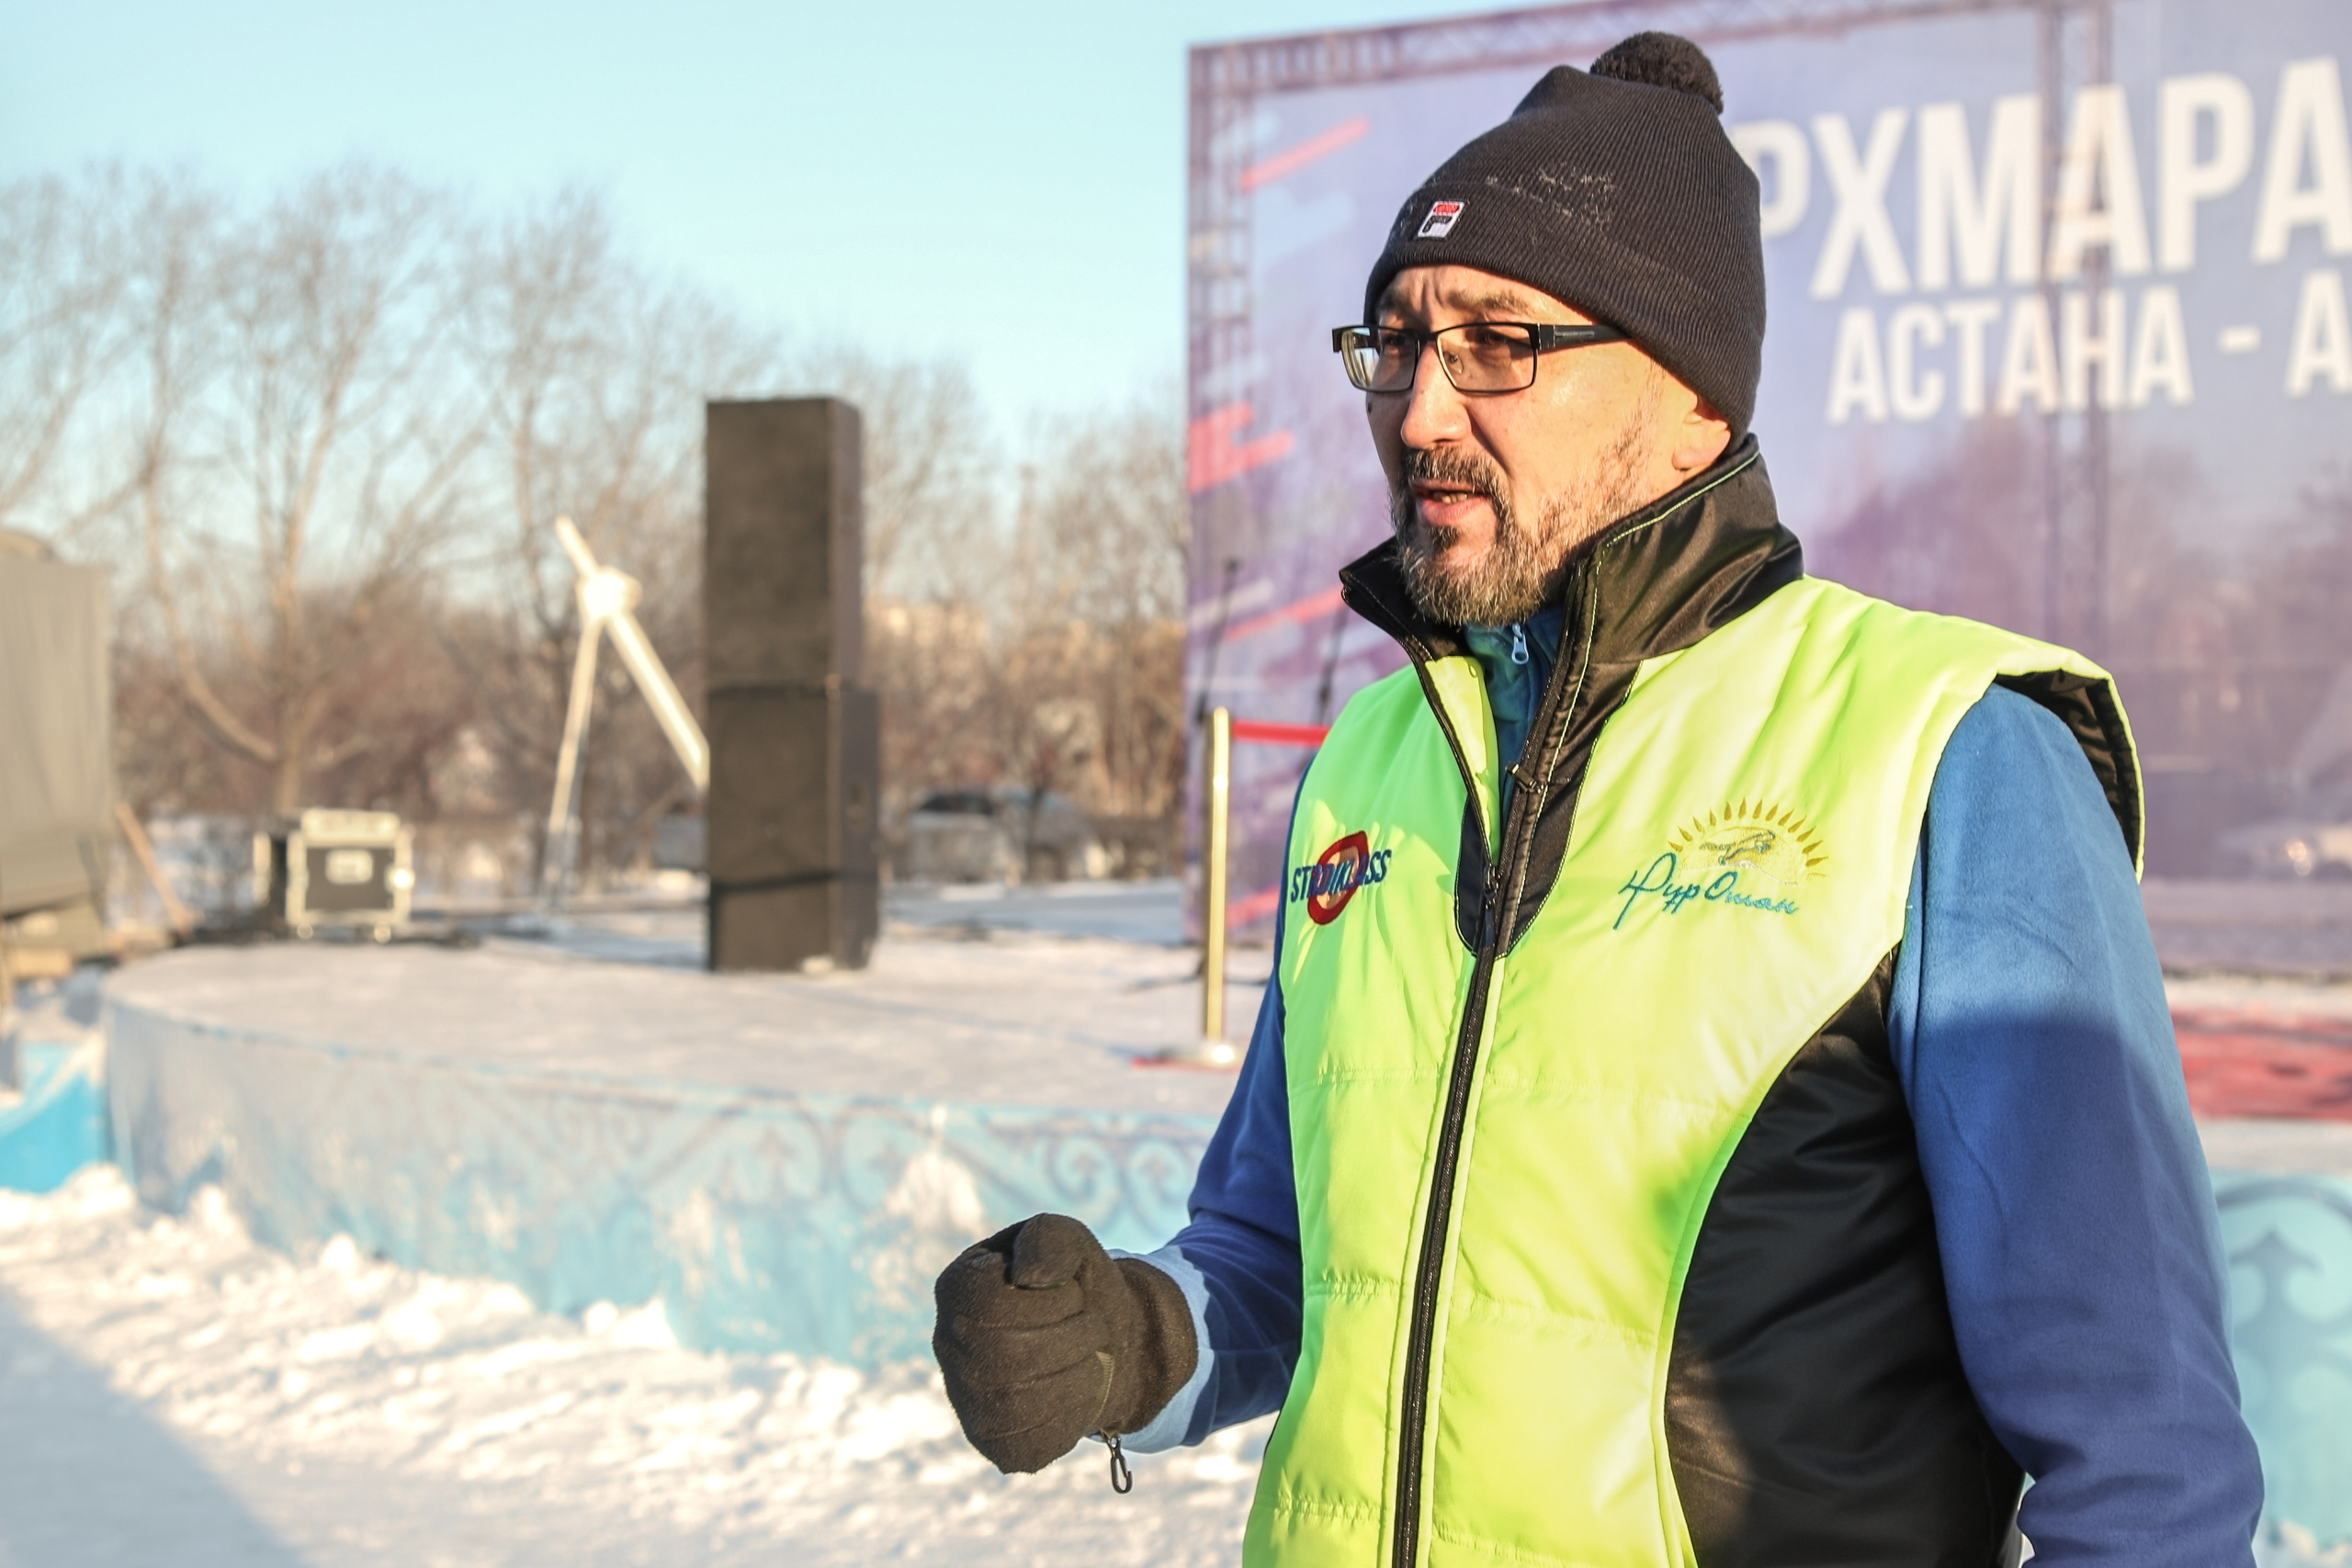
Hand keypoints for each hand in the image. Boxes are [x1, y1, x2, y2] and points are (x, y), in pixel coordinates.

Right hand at [931, 1213, 1196, 1473]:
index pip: (990, 1304)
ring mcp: (967, 1399)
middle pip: (1009, 1357)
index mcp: (958, 1287)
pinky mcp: (995, 1443)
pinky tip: (1077, 1391)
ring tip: (1089, 1355)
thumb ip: (1049, 1240)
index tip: (1073, 1293)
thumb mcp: (1071, 1243)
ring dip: (1080, 1373)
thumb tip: (1028, 1276)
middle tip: (1093, 1326)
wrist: (1107, 1341)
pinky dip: (1075, 1414)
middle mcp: (949, 1346)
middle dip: (1074, 1338)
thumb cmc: (1078, 1286)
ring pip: (1023, 1402)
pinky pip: (1035, 1441)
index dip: (1051, 1300)